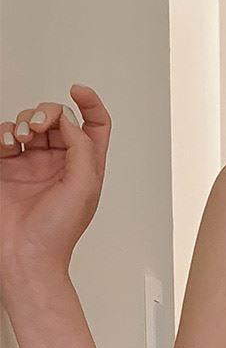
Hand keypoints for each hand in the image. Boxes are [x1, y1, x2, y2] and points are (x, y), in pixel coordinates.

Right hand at [0, 87, 110, 305]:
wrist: (25, 256)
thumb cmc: (56, 235)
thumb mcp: (85, 185)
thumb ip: (82, 145)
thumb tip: (68, 118)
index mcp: (85, 167)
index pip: (95, 124)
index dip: (90, 103)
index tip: (78, 91)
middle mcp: (60, 163)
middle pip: (58, 117)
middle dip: (48, 111)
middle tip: (40, 125)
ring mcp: (34, 165)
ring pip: (31, 123)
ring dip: (26, 121)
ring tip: (23, 138)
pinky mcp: (9, 169)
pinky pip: (7, 136)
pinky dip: (6, 133)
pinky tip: (9, 144)